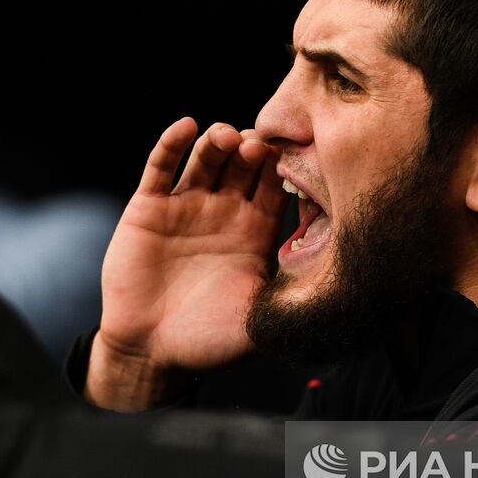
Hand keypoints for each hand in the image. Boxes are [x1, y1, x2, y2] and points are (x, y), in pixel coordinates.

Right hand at [87, 118, 284, 410]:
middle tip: (263, 145)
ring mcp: (187, 205)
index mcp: (256, 232)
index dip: (286, 168)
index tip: (297, 157)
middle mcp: (225, 211)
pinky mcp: (150, 206)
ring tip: (229, 136)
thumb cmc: (208, 341)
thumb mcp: (257, 321)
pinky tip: (187, 126)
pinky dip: (172, 142)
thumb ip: (285, 302)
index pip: (277, 186)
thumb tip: (326, 292)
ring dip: (220, 139)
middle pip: (245, 163)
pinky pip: (161, 166)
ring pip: (208, 157)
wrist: (150, 352)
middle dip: (255, 148)